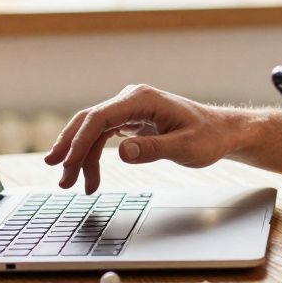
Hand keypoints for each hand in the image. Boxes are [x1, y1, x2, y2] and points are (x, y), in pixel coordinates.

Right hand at [43, 84, 239, 193]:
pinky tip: (89, 176)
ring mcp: (129, 109)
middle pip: (89, 121)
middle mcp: (132, 99)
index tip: (67, 164)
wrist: (222, 132)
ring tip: (70, 183)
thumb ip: (154, 149)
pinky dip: (92, 155)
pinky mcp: (130, 120)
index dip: (80, 140)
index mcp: (142, 99)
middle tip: (60, 177)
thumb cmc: (208, 137)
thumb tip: (122, 152)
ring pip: (92, 130)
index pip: (100, 117)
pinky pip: (102, 136)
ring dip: (79, 156)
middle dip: (70, 149)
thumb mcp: (185, 147)